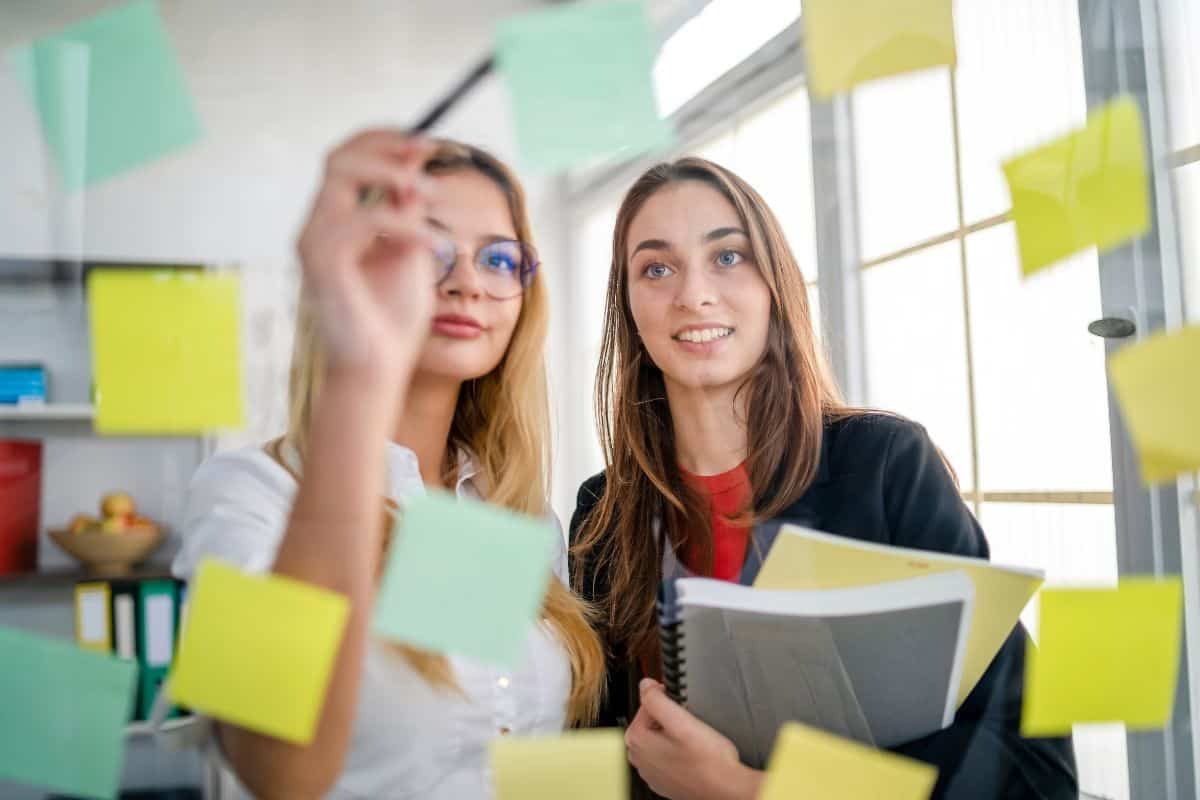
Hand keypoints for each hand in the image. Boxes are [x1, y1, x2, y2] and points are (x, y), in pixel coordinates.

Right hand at [297, 130, 440, 382]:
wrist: (378, 368)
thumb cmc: (392, 319)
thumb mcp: (410, 253)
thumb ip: (409, 214)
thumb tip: (415, 173)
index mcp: (337, 222)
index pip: (348, 160)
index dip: (385, 142)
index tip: (427, 145)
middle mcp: (318, 227)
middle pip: (338, 157)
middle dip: (385, 146)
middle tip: (427, 155)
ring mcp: (315, 243)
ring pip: (341, 176)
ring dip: (394, 177)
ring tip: (433, 197)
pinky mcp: (322, 263)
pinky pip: (362, 221)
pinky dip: (404, 225)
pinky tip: (432, 246)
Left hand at [625, 679, 763, 799]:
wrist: (726, 790)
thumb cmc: (708, 761)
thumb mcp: (682, 720)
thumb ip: (657, 699)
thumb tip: (646, 686)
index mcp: (637, 740)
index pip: (646, 703)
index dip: (667, 699)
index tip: (681, 704)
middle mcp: (639, 759)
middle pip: (651, 721)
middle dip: (670, 718)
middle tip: (690, 724)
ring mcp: (651, 772)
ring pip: (660, 739)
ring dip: (675, 735)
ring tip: (694, 740)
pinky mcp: (664, 781)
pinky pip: (667, 756)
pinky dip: (678, 752)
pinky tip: (693, 754)